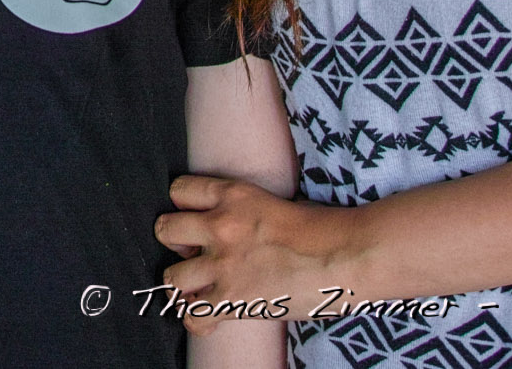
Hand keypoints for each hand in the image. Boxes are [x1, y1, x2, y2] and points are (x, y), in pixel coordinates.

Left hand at [158, 175, 357, 329]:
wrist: (347, 255)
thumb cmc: (323, 230)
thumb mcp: (274, 203)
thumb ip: (243, 211)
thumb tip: (229, 230)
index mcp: (233, 194)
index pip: (179, 190)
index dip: (184, 208)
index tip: (197, 222)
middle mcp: (221, 225)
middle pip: (164, 230)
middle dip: (177, 244)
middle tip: (197, 255)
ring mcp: (224, 263)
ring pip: (170, 277)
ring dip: (185, 286)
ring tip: (202, 290)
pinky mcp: (233, 299)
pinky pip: (192, 315)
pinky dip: (198, 321)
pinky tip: (212, 317)